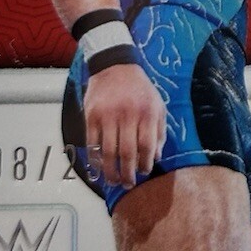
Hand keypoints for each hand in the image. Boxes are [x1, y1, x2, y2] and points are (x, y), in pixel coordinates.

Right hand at [83, 65, 166, 188]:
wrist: (115, 66)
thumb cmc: (139, 89)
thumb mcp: (157, 105)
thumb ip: (159, 131)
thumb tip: (156, 157)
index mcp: (147, 112)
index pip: (147, 145)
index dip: (145, 163)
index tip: (144, 172)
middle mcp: (127, 115)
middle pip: (127, 152)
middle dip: (128, 173)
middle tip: (128, 184)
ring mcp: (107, 116)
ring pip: (108, 151)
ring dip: (110, 171)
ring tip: (113, 181)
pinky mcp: (91, 116)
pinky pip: (92, 143)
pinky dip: (95, 159)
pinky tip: (99, 167)